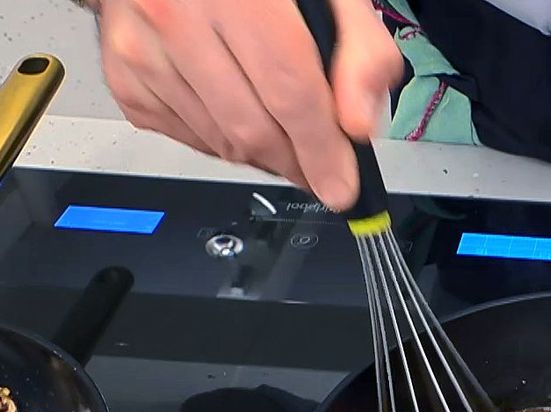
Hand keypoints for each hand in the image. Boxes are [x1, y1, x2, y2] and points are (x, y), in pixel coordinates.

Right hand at [96, 0, 403, 208]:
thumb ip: (359, 51)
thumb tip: (357, 125)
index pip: (290, 94)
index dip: (322, 152)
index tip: (341, 187)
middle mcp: (175, 12)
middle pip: (252, 128)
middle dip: (296, 163)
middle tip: (320, 169)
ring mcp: (141, 45)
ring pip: (219, 141)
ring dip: (261, 155)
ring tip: (285, 138)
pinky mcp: (122, 72)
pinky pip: (185, 136)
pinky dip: (221, 142)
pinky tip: (239, 115)